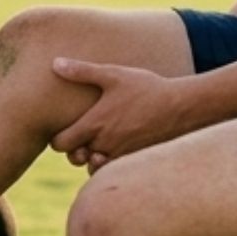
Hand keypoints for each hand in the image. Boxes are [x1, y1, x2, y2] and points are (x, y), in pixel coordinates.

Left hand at [48, 58, 191, 171]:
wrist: (181, 107)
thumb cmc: (146, 88)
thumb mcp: (113, 75)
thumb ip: (82, 71)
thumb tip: (55, 63)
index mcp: (94, 124)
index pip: (60, 143)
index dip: (58, 138)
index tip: (66, 129)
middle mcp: (105, 144)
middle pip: (74, 158)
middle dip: (74, 150)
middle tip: (82, 136)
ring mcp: (120, 155)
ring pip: (93, 168)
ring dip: (92, 159)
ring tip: (99, 142)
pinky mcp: (134, 161)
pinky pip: (113, 171)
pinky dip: (109, 164)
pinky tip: (115, 148)